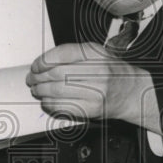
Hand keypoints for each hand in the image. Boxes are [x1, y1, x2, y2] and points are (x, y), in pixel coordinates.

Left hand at [26, 42, 158, 129]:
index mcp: (95, 54)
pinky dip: (49, 104)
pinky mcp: (92, 109)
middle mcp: (97, 72)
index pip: (61, 54)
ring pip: (57, 91)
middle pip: (57, 73)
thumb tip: (43, 63)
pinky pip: (64, 107)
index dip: (42, 61)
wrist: (130, 91)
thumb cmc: (111, 71)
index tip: (35, 66)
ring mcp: (95, 91)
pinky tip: (46, 101)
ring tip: (37, 90)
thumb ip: (72, 55)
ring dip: (41, 91)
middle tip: (32, 79)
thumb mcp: (95, 53)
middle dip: (38, 77)